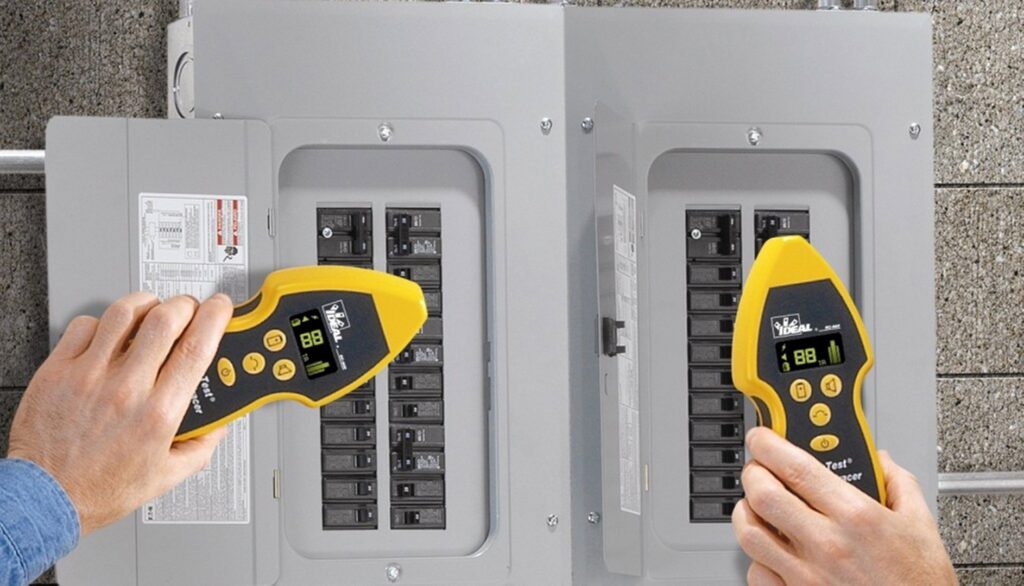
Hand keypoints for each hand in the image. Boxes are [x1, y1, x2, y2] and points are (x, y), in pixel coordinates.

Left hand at [7, 292, 233, 535]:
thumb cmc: (99, 490)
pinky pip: (84, 325)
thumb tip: (219, 425)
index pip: (197, 347)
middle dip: (185, 304)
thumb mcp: (166, 476)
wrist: (45, 499)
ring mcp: (89, 376)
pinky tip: (110, 333)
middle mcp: (126, 389)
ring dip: (146, 303)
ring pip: (124, 313)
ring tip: (151, 309)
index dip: (215, 318)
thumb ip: (201, 447)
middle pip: (165, 319)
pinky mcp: (57, 371)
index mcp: (159, 413)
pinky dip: (103, 322)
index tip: (221, 309)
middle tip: (188, 309)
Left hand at [732, 427, 955, 585]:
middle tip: (759, 468)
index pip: (795, 467)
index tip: (762, 437)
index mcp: (856, 516)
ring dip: (746, 512)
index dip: (768, 444)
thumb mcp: (922, 525)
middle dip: (753, 473)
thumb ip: (898, 484)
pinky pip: (757, 572)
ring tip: (756, 505)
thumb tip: (881, 461)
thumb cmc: (921, 584)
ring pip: (750, 533)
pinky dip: (756, 557)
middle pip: (762, 494)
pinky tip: (770, 550)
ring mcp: (807, 574)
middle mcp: (826, 544)